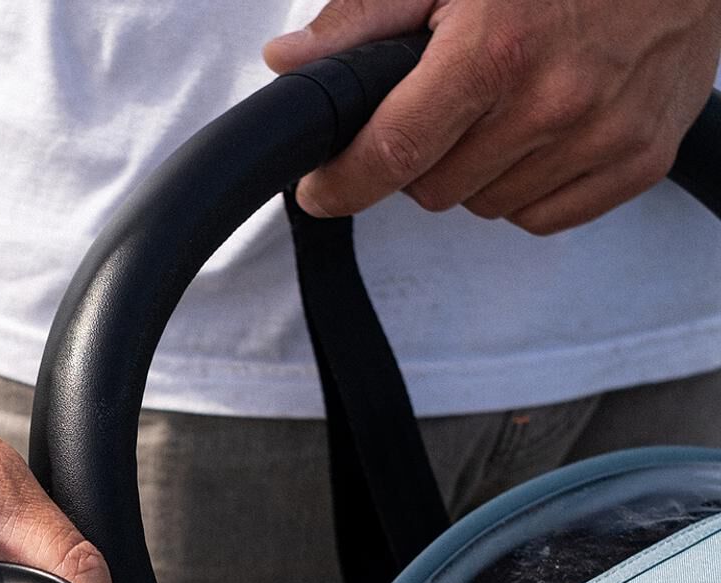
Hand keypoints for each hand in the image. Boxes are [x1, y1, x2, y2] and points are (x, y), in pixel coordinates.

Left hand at [265, 0, 720, 233]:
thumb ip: (365, 21)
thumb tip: (291, 63)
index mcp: (496, 50)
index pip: (389, 155)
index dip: (340, 183)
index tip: (320, 189)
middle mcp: (552, 102)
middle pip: (433, 189)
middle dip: (424, 155)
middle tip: (450, 101)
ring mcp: (601, 137)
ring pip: (484, 207)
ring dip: (478, 170)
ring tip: (509, 103)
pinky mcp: (637, 161)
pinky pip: (541, 217)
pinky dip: (528, 186)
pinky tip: (546, 130)